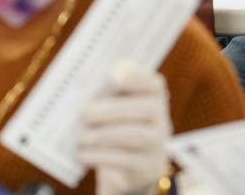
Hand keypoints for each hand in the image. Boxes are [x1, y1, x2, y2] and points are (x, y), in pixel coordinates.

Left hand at [80, 65, 171, 194]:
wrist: (126, 166)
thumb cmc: (114, 126)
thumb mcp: (114, 106)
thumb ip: (105, 94)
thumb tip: (83, 93)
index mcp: (153, 97)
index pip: (154, 84)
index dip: (136, 77)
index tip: (114, 75)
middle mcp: (161, 119)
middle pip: (147, 109)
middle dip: (114, 109)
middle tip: (85, 111)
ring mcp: (158, 145)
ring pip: (139, 136)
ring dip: (107, 134)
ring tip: (83, 136)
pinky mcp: (146, 168)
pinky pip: (128, 161)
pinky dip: (102, 157)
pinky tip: (84, 154)